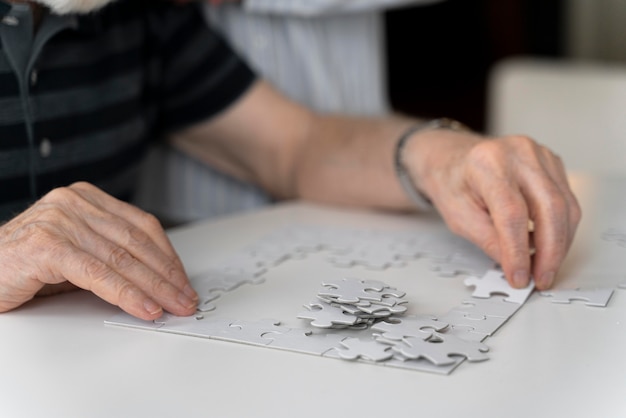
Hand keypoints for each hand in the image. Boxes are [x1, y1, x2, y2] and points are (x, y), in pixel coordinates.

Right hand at [0, 182, 197, 319]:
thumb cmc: (25, 265)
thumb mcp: (76, 255)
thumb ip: (110, 256)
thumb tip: (157, 282)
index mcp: (86, 198)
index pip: (142, 225)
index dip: (168, 256)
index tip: (184, 280)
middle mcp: (75, 202)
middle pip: (137, 242)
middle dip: (168, 275)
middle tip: (186, 299)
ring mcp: (60, 219)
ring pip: (122, 258)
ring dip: (155, 287)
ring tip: (173, 307)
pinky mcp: (47, 244)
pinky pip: (98, 274)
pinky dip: (127, 294)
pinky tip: (145, 308)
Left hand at [407, 131, 580, 289]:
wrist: (453, 159)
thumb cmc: (452, 182)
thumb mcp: (457, 216)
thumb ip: (487, 241)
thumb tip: (515, 266)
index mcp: (487, 163)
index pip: (512, 212)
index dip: (519, 250)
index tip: (520, 276)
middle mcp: (518, 153)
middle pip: (549, 207)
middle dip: (550, 251)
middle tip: (542, 277)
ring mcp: (539, 156)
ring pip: (565, 206)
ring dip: (559, 243)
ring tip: (545, 266)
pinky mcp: (552, 164)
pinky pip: (567, 201)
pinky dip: (561, 228)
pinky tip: (547, 244)